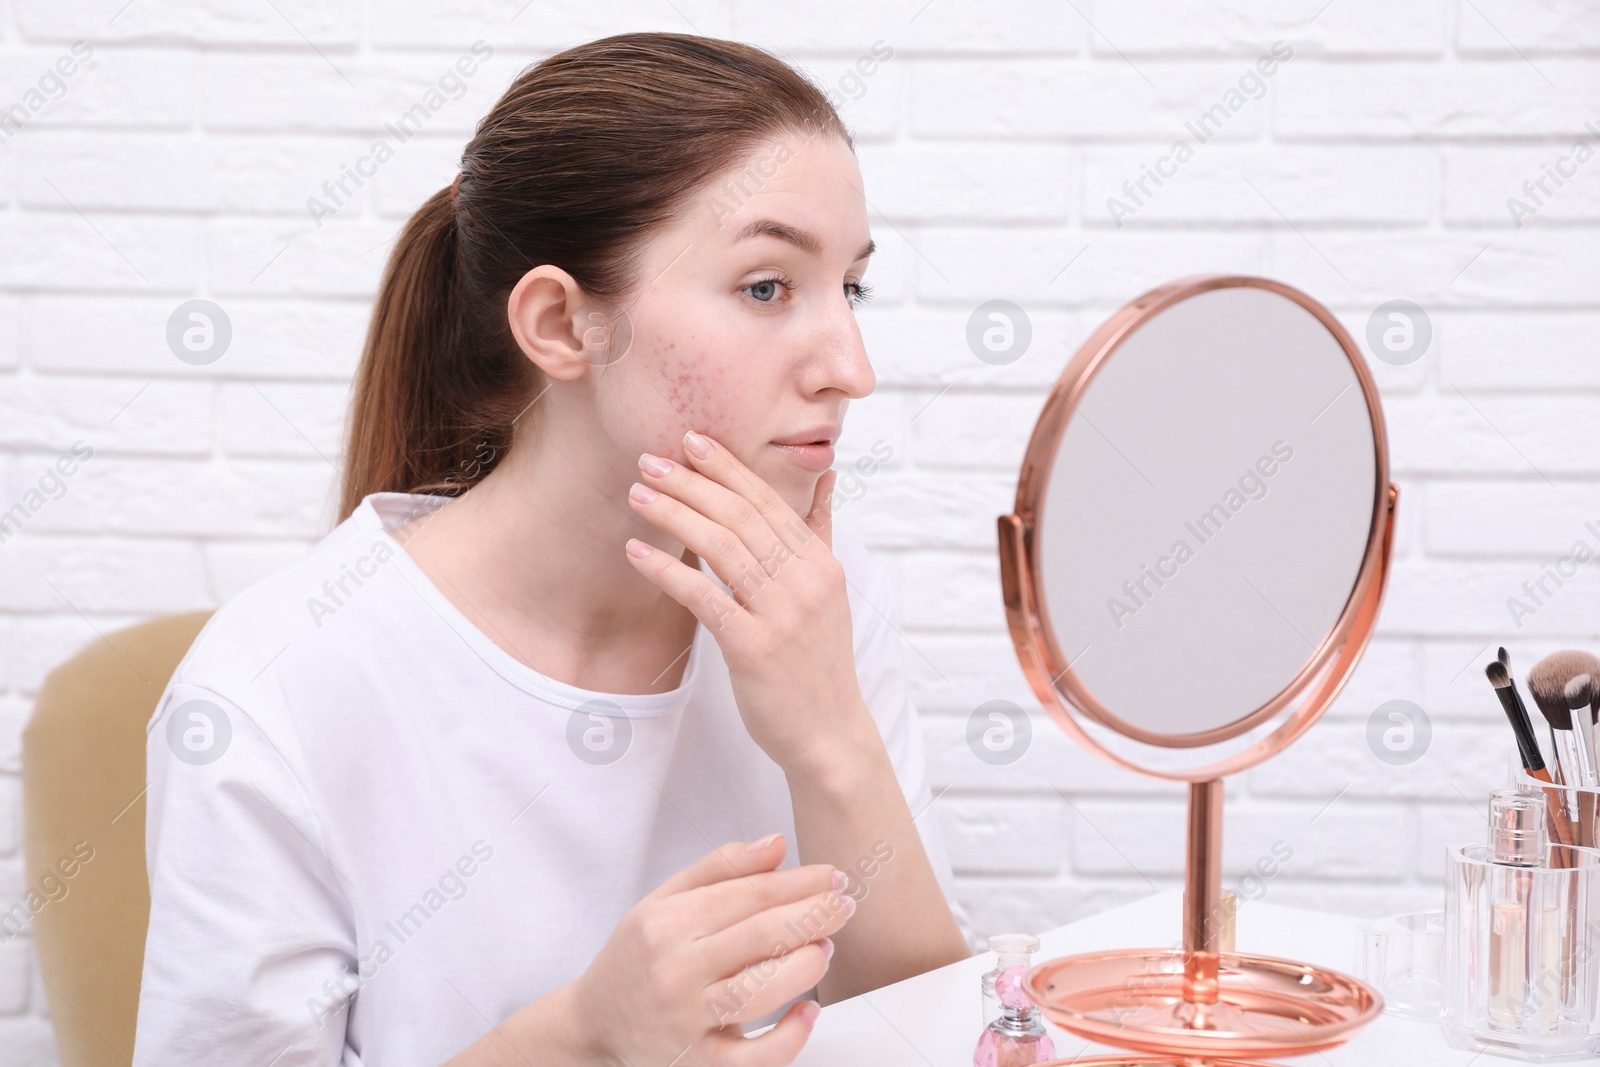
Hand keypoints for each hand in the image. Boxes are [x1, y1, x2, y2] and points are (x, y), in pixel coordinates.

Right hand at [569, 834, 853, 1066]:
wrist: (594, 1022)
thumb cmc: (637, 958)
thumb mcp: (664, 900)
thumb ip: (719, 868)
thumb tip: (775, 844)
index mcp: (667, 924)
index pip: (748, 895)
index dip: (799, 883)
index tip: (832, 876)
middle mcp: (675, 970)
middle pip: (761, 936)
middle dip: (813, 916)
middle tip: (843, 906)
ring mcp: (686, 1020)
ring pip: (762, 991)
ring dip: (807, 965)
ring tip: (825, 947)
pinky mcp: (699, 1062)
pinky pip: (754, 1057)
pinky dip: (789, 1035)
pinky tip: (809, 1011)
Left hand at [624, 429, 865, 772]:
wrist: (828, 731)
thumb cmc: (818, 660)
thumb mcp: (829, 589)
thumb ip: (820, 530)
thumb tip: (827, 474)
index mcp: (820, 564)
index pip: (768, 501)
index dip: (728, 468)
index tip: (691, 440)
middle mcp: (805, 582)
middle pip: (741, 516)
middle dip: (692, 483)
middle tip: (651, 459)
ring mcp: (781, 614)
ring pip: (721, 548)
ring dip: (674, 515)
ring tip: (638, 496)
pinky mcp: (753, 647)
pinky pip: (704, 598)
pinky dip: (667, 571)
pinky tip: (637, 553)